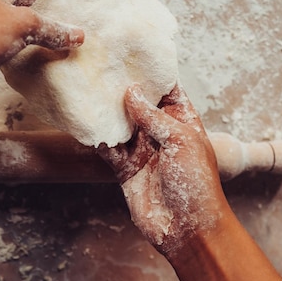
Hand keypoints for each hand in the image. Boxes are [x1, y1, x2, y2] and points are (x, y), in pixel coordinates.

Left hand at [0, 0, 83, 100]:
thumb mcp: (22, 27)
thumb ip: (52, 29)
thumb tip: (76, 35)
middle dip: (48, 2)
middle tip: (72, 13)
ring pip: (15, 10)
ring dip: (36, 21)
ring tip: (61, 31)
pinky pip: (6, 27)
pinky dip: (22, 34)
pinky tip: (38, 45)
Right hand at [98, 83, 228, 256]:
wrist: (186, 228)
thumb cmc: (196, 182)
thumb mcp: (180, 140)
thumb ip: (152, 116)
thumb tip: (131, 91)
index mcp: (181, 121)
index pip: (167, 89)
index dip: (153, 72)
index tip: (134, 52)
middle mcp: (160, 132)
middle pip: (139, 103)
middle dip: (124, 87)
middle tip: (103, 66)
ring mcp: (142, 150)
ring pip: (121, 124)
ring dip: (107, 111)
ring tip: (89, 89)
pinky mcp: (125, 168)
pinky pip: (109, 147)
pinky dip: (98, 137)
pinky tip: (86, 123)